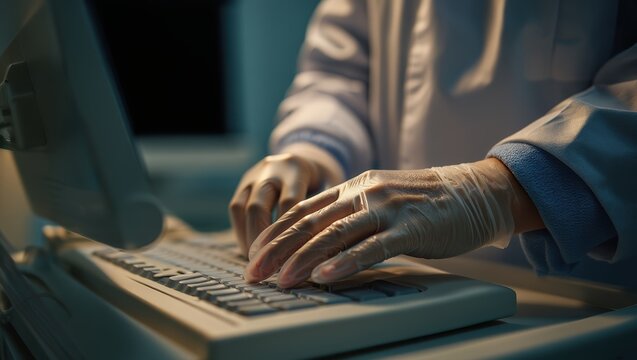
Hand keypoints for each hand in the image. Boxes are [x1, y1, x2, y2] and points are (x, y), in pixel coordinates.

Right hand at [229, 153, 332, 255]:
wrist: (308, 157)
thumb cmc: (325, 180)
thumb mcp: (334, 188)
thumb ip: (329, 212)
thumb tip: (325, 250)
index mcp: (296, 168)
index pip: (289, 205)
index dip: (290, 234)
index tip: (294, 259)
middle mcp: (271, 168)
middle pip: (258, 207)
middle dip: (261, 240)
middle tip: (267, 267)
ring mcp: (253, 174)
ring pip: (241, 207)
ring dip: (247, 238)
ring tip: (257, 262)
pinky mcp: (243, 183)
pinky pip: (235, 208)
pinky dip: (241, 231)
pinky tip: (251, 250)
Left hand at [244, 158, 542, 287]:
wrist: (473, 192)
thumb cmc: (423, 204)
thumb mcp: (379, 201)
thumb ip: (349, 216)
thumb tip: (315, 243)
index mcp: (353, 187)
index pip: (303, 211)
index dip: (275, 234)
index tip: (253, 256)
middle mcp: (364, 193)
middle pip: (310, 222)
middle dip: (278, 249)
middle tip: (254, 273)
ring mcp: (387, 208)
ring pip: (336, 233)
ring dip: (304, 258)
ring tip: (282, 280)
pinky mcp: (410, 227)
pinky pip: (373, 246)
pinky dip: (347, 262)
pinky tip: (325, 276)